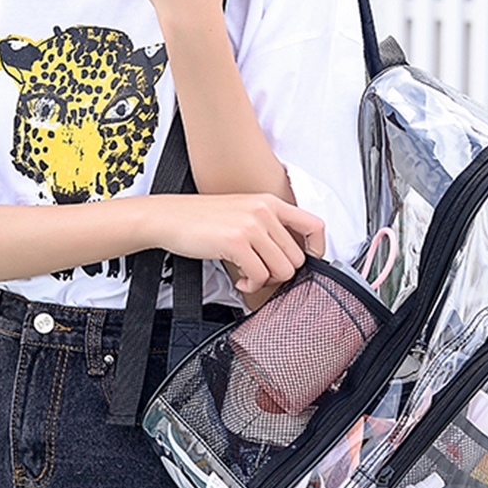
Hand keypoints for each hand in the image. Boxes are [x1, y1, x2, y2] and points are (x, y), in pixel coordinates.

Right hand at [153, 193, 324, 294]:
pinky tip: (239, 278)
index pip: (315, 226)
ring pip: (283, 270)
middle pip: (298, 258)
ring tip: (249, 275)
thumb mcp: (243, 211)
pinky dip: (251, 284)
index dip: (318, 250)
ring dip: (266, 280)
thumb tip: (290, 255)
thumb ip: (268, 227)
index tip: (307, 262)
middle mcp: (264, 212)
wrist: (169, 217)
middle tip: (262, 272)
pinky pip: (260, 276)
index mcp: (270, 202)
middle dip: (281, 273)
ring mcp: (251, 226)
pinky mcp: (236, 243)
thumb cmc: (202, 218)